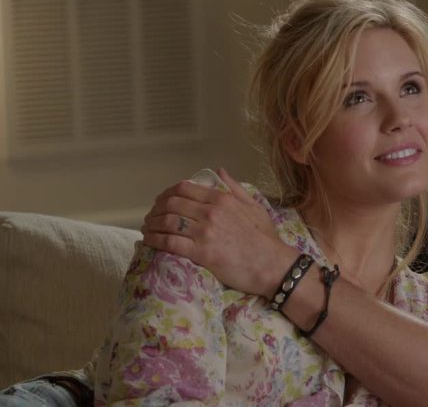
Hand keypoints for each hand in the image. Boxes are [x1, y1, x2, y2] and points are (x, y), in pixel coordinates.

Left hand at [142, 168, 297, 295]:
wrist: (273, 265)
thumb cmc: (266, 238)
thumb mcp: (254, 207)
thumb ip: (235, 188)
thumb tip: (220, 170)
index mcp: (222, 199)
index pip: (185, 188)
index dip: (168, 192)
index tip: (162, 200)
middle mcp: (211, 212)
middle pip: (172, 203)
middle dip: (157, 208)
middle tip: (152, 215)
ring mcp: (205, 232)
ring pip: (167, 221)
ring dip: (152, 223)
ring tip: (148, 228)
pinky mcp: (201, 253)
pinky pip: (169, 242)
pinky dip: (155, 239)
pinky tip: (149, 241)